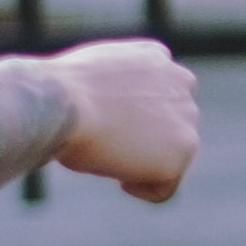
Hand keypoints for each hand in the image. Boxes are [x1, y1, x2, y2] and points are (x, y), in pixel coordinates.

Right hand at [41, 38, 200, 202]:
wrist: (61, 103)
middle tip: (108, 147)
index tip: (111, 127)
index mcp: (155, 56)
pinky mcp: (184, 148)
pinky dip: (141, 189)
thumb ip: (111, 92)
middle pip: (172, 125)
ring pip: (171, 156)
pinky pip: (166, 187)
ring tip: (109, 158)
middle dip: (145, 141)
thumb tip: (111, 116)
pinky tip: (119, 178)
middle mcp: (180, 81)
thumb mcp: (87, 80)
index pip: (162, 91)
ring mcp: (187, 115)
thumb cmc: (58, 94)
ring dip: (143, 165)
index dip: (138, 116)